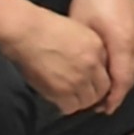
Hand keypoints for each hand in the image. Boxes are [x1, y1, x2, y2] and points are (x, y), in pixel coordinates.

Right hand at [0, 0, 114, 115]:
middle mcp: (92, 65)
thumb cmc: (44, 27)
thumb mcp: (78, 31)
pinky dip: (66, 106)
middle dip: (93, 94)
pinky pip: (70, 107)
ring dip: (80, 101)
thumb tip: (93, 65)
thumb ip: (90, 50)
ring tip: (70, 97)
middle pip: (101, 90)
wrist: (25, 32)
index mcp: (98, 48)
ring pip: (87, 101)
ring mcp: (77, 79)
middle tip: (82, 94)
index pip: (108, 73)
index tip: (93, 84)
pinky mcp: (61, 90)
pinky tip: (59, 99)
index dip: (100, 82)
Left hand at [69, 0, 133, 116]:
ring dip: (123, 82)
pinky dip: (127, 69)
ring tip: (107, 93)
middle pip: (131, 77)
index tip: (102, 110)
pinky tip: (116, 72)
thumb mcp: (82, 27)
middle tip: (102, 106)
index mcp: (123, 44)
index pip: (121, 80)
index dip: (113, 98)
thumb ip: (88, 53)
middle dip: (118, 94)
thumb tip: (83, 76)